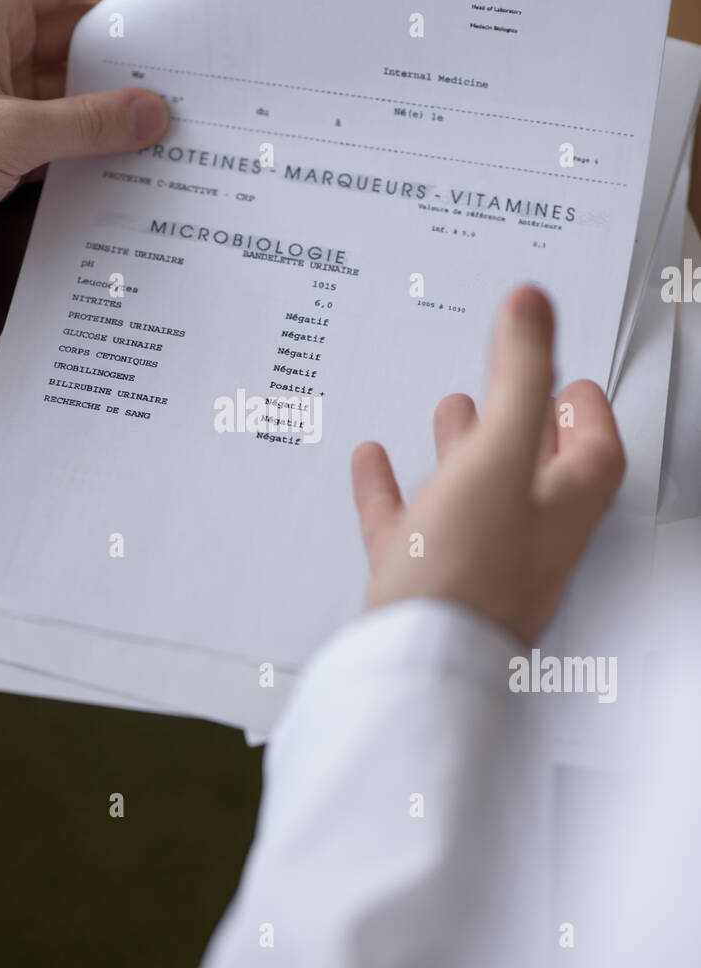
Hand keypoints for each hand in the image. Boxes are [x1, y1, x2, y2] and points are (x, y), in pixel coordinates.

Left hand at [0, 0, 169, 274]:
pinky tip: (132, 159)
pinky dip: (92, 147)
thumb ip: (87, 123)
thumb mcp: (8, 132)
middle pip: (76, 33)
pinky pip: (59, 138)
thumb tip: (153, 113)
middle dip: (129, 47)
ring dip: (114, 105)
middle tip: (189, 58)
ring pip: (70, 91)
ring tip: (173, 115)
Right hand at [352, 287, 624, 643]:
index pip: (595, 451)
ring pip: (472, 495)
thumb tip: (533, 303)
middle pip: (536, 470)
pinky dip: (393, 489)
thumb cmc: (468, 574)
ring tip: (448, 411)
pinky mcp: (423, 584)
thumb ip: (516, 375)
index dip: (586, 410)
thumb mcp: (497, 453)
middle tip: (514, 384)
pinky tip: (372, 465)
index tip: (570, 375)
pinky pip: (410, 525)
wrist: (415, 665)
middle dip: (522, 419)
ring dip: (462, 448)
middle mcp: (526, 537)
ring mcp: (473, 563)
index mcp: (561, 507)